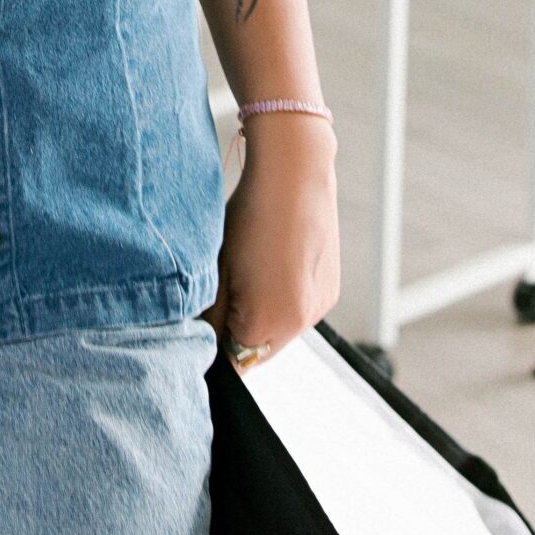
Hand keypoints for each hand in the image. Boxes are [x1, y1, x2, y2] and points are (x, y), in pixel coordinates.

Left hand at [202, 115, 339, 370]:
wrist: (294, 173)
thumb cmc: (249, 214)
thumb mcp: (218, 265)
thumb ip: (211, 313)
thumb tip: (203, 339)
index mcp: (269, 320)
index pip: (236, 362)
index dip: (216, 346)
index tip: (203, 325)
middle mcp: (301, 322)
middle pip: (259, 351)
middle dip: (237, 332)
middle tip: (221, 294)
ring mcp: (320, 307)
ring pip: (280, 332)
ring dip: (260, 318)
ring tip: (247, 273)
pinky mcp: (331, 291)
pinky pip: (299, 312)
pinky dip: (282, 302)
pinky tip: (270, 267)